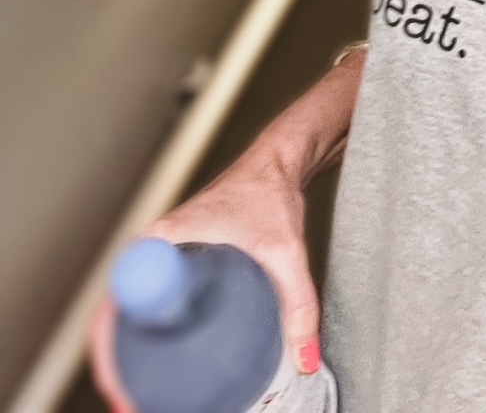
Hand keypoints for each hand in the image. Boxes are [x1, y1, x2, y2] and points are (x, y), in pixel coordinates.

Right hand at [89, 146, 318, 411]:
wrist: (277, 164)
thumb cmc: (270, 194)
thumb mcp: (286, 252)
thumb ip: (299, 304)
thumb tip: (306, 359)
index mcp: (161, 242)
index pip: (119, 302)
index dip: (112, 349)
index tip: (122, 387)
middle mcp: (153, 251)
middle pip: (118, 317)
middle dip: (120, 365)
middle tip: (133, 405)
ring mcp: (164, 259)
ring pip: (131, 315)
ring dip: (131, 355)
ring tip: (143, 399)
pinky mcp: (179, 267)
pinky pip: (150, 307)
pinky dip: (147, 338)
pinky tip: (160, 368)